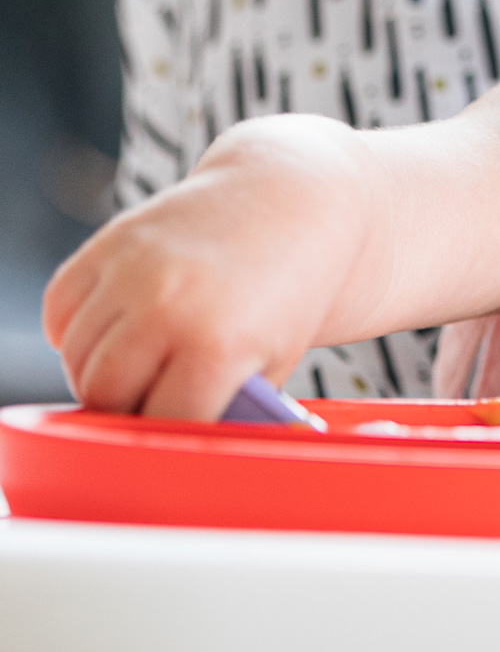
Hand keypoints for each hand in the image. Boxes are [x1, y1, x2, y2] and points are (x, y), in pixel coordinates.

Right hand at [42, 114, 376, 419]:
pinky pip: (61, 311)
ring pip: (76, 359)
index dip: (173, 430)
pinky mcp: (110, 244)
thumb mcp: (277, 357)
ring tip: (146, 363)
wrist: (286, 202)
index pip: (162, 422)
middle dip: (130, 406)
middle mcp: (166, 306)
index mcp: (217, 344)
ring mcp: (132, 271)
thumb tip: (190, 448)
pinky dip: (77, 330)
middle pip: (105, 396)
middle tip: (160, 395)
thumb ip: (231, 405)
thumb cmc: (287, 288)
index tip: (183, 427)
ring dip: (101, 371)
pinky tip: (120, 328)